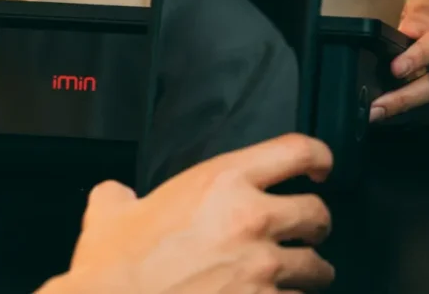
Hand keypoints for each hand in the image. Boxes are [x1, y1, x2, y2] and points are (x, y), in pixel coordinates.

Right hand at [40, 134, 333, 293]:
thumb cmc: (115, 264)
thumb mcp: (109, 210)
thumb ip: (121, 194)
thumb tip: (118, 196)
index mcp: (221, 181)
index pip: (296, 151)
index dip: (317, 156)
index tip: (319, 167)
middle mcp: (252, 218)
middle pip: (317, 213)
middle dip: (312, 224)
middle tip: (300, 232)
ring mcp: (263, 268)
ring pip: (317, 267)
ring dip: (306, 272)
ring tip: (291, 277)